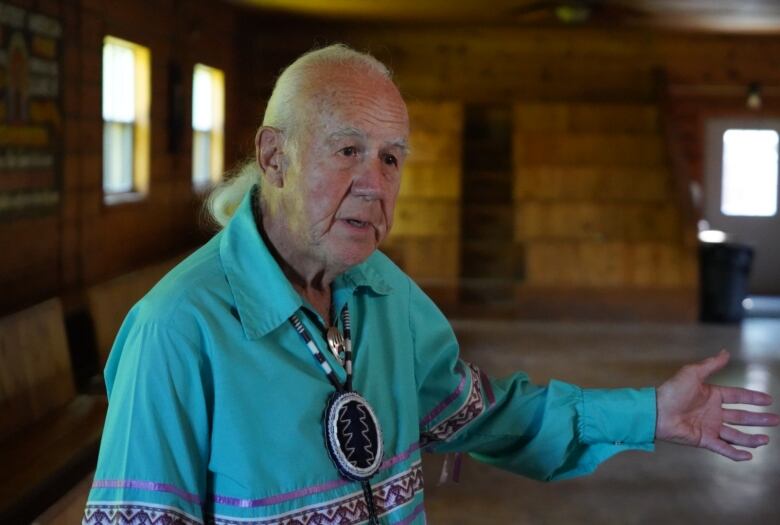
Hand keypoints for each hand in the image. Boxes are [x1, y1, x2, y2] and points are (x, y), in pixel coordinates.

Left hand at [655, 350, 778, 460]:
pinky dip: (735, 453)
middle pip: (741, 416)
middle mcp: (712, 412)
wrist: (656, 411)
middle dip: (759, 419)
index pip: (737, 397)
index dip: (753, 398)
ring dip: (751, 438)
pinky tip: (749, 455)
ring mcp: (709, 426)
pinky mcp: (703, 439)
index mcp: (711, 395)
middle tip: (776, 420)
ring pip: (735, 434)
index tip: (769, 399)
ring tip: (766, 439)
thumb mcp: (693, 373)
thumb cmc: (672, 390)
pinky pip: (723, 447)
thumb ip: (711, 365)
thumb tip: (726, 352)